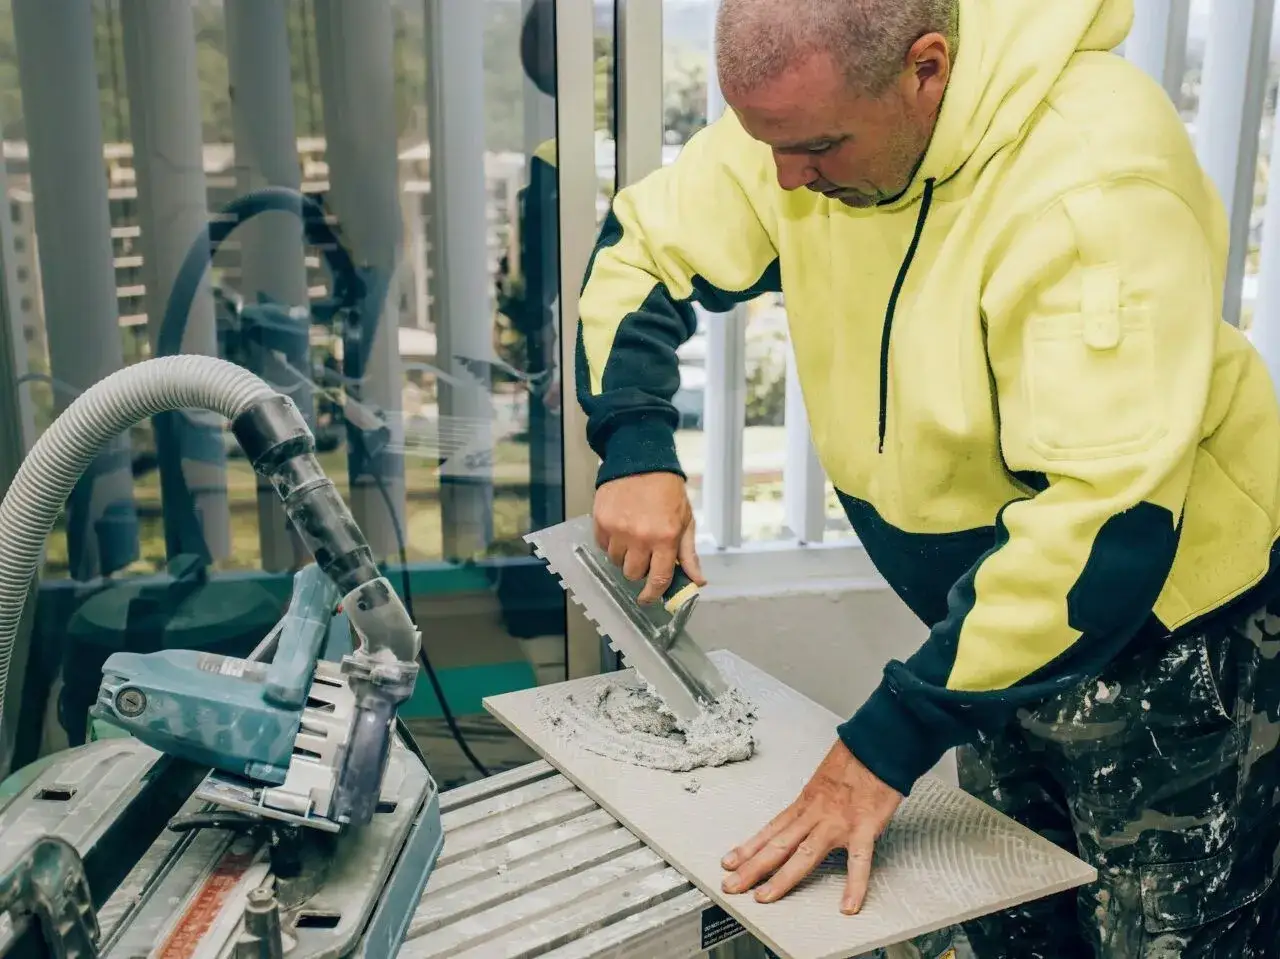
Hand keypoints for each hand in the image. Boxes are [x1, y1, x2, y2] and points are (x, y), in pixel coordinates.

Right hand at [593, 472, 704, 603]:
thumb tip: (697, 582)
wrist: (640, 460)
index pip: (658, 579)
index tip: (647, 598)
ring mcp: (618, 530)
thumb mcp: (685, 520)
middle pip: (633, 574)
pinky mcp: (601, 522)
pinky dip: (611, 544)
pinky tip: (620, 529)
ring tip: (632, 539)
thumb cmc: (667, 490)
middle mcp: (641, 537)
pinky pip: (603, 546)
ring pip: (616, 562)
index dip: (652, 594)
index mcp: (666, 538)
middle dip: (639, 570)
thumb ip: (688, 554)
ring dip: (624, 556)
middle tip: (644, 555)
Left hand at [721, 739, 901, 913]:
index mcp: (805, 803)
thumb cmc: (855, 758)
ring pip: (805, 854)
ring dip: (783, 878)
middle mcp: (815, 814)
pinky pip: (858, 862)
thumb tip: (807, 815)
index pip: (771, 829)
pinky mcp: (863, 827)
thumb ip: (815, 800)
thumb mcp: (825, 777)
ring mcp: (837, 823)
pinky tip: (848, 906)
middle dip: (752, 867)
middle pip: (778, 845)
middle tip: (731, 886)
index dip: (748, 848)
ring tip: (764, 898)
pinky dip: (854, 885)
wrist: (877, 745)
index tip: (729, 862)